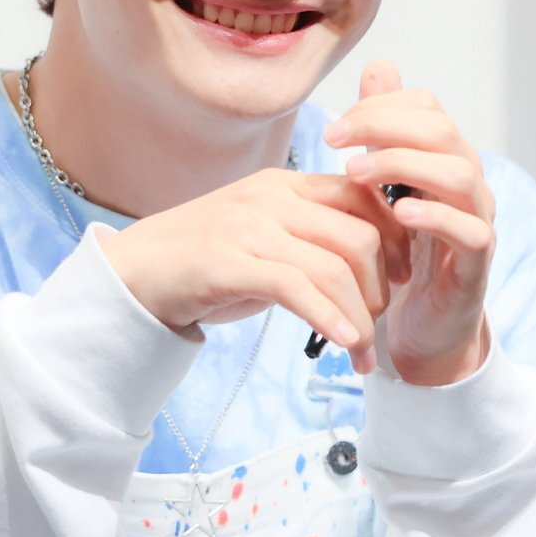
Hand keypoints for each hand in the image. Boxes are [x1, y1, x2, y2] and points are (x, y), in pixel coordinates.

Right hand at [94, 166, 411, 373]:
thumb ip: (308, 236)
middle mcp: (271, 198)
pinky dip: (330, 319)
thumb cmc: (204, 260)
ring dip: (360, 317)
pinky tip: (343, 342)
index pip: (363, 195)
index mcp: (284, 184)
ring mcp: (249, 227)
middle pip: (359, 235)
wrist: (134, 272)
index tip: (402, 275)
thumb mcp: (263, 235)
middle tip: (379, 323)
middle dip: (382, 287)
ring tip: (361, 352)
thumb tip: (368, 262)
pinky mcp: (228, 262)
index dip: (396, 236)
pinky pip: (297, 288)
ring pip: (334, 266)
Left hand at [324, 60, 495, 385]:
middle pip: (442, 131)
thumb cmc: (399, 249)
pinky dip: (434, 217)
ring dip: (404, 166)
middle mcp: (466, 182)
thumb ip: (383, 128)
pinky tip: (396, 212)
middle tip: (335, 139)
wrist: (421, 324)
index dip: (380, 106)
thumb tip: (380, 66)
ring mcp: (477, 220)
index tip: (335, 125)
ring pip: (461, 174)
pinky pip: (471, 231)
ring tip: (355, 172)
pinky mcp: (476, 263)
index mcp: (443, 158)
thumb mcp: (384, 185)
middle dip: (384, 127)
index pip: (425, 107)